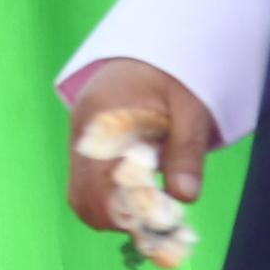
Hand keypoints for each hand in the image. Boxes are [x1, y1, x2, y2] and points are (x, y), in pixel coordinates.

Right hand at [64, 61, 216, 235]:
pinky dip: (108, 201)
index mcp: (105, 116)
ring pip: (80, 199)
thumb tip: (184, 196)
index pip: (103, 182)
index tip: (165, 220)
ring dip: (113, 213)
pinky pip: (84, 187)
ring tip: (150, 207)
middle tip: (160, 219)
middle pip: (85, 199)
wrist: (152, 50)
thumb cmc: (175, 76)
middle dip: (122, 218)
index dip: (132, 210)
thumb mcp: (191, 108)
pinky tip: (139, 194)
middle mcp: (83, 131)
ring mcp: (79, 139)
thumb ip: (186, 151)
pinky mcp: (83, 146)